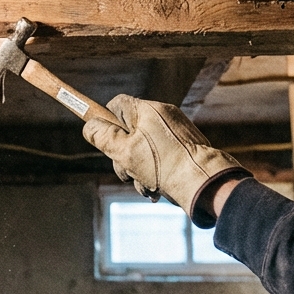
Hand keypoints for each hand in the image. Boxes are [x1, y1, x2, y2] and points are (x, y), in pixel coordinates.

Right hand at [83, 95, 251, 226]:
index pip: (116, 104)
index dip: (106, 121)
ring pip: (144, 149)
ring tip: (146, 187)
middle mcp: (164, 116)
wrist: (203, 183)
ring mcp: (176, 132)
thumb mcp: (123, 152)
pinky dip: (155, 173)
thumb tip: (89, 126)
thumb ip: (102, 136)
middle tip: (126, 174)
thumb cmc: (163, 166)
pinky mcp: (186, 147)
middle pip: (129, 132)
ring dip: (138, 170)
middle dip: (123, 157)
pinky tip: (157, 189)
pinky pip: (160, 157)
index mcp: (148, 110)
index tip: (104, 140)